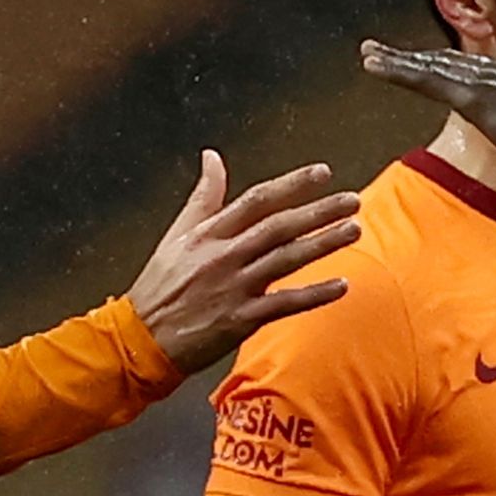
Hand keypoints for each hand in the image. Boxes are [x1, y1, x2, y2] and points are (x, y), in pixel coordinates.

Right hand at [123, 153, 361, 374]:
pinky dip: (314, 294)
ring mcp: (233, 287)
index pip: (257, 200)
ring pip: (286, 259)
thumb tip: (212, 157)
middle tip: (353, 200)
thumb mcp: (177, 235)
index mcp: (209, 233)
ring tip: (354, 230)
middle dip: (318, 211)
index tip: (323, 173)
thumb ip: (203, 197)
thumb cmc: (160, 286)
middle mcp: (224, 255)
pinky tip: (341, 285)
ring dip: (323, 244)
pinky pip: (284, 304)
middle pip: (279, 226)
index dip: (292, 184)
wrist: (141, 339)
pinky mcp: (240, 319)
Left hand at [357, 39, 495, 183]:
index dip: (443, 64)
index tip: (423, 63)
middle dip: (414, 56)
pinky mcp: (475, 98)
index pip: (474, 68)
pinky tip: (376, 67)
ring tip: (368, 54)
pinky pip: (428, 81)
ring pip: (432, 65)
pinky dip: (400, 71)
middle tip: (380, 50)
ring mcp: (489, 83)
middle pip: (448, 60)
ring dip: (397, 60)